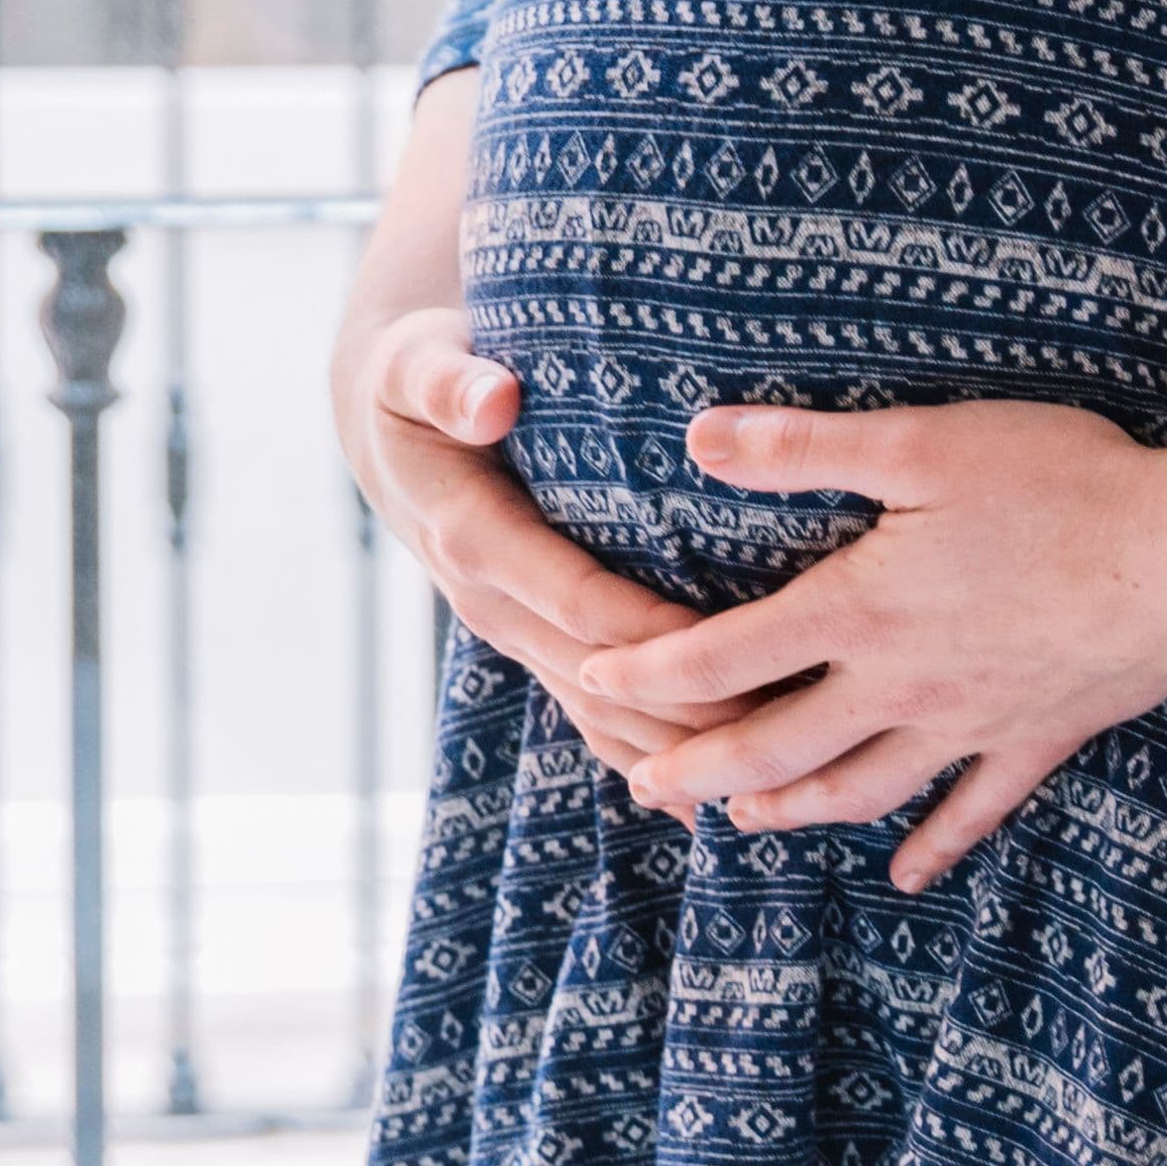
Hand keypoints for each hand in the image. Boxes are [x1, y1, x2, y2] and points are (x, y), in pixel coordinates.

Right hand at [337, 305, 750, 785]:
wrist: (383, 428)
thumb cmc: (411, 379)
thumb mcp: (413, 364)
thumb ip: (450, 383)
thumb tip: (495, 401)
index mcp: (474, 538)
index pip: (580, 601)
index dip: (656, 633)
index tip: (734, 645)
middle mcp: (491, 602)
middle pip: (601, 676)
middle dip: (687, 705)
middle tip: (784, 719)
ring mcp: (509, 631)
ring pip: (596, 712)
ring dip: (675, 745)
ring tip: (768, 769)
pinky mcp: (529, 640)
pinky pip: (586, 712)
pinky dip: (643, 753)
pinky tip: (706, 802)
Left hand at [577, 398, 1166, 889]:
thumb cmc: (1058, 481)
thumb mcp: (919, 443)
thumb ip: (803, 448)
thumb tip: (696, 438)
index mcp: (861, 609)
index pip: (728, 655)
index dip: (652, 670)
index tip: (589, 677)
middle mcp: (902, 685)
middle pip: (778, 746)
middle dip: (699, 767)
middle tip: (639, 782)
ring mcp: (971, 723)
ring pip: (860, 790)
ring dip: (793, 808)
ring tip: (743, 821)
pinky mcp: (1037, 736)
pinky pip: (972, 810)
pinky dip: (933, 845)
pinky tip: (910, 875)